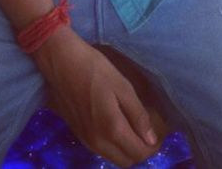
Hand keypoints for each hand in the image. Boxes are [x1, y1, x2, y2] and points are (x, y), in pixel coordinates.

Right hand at [40, 32, 169, 166]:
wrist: (62, 63)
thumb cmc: (95, 69)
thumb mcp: (122, 87)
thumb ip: (138, 115)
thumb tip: (151, 139)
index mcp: (112, 130)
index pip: (138, 153)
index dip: (152, 147)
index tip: (160, 133)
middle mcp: (98, 142)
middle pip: (126, 161)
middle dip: (140, 151)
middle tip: (149, 132)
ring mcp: (86, 140)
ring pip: (113, 158)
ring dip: (126, 150)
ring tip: (135, 129)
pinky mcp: (78, 134)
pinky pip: (101, 150)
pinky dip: (113, 146)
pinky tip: (116, 127)